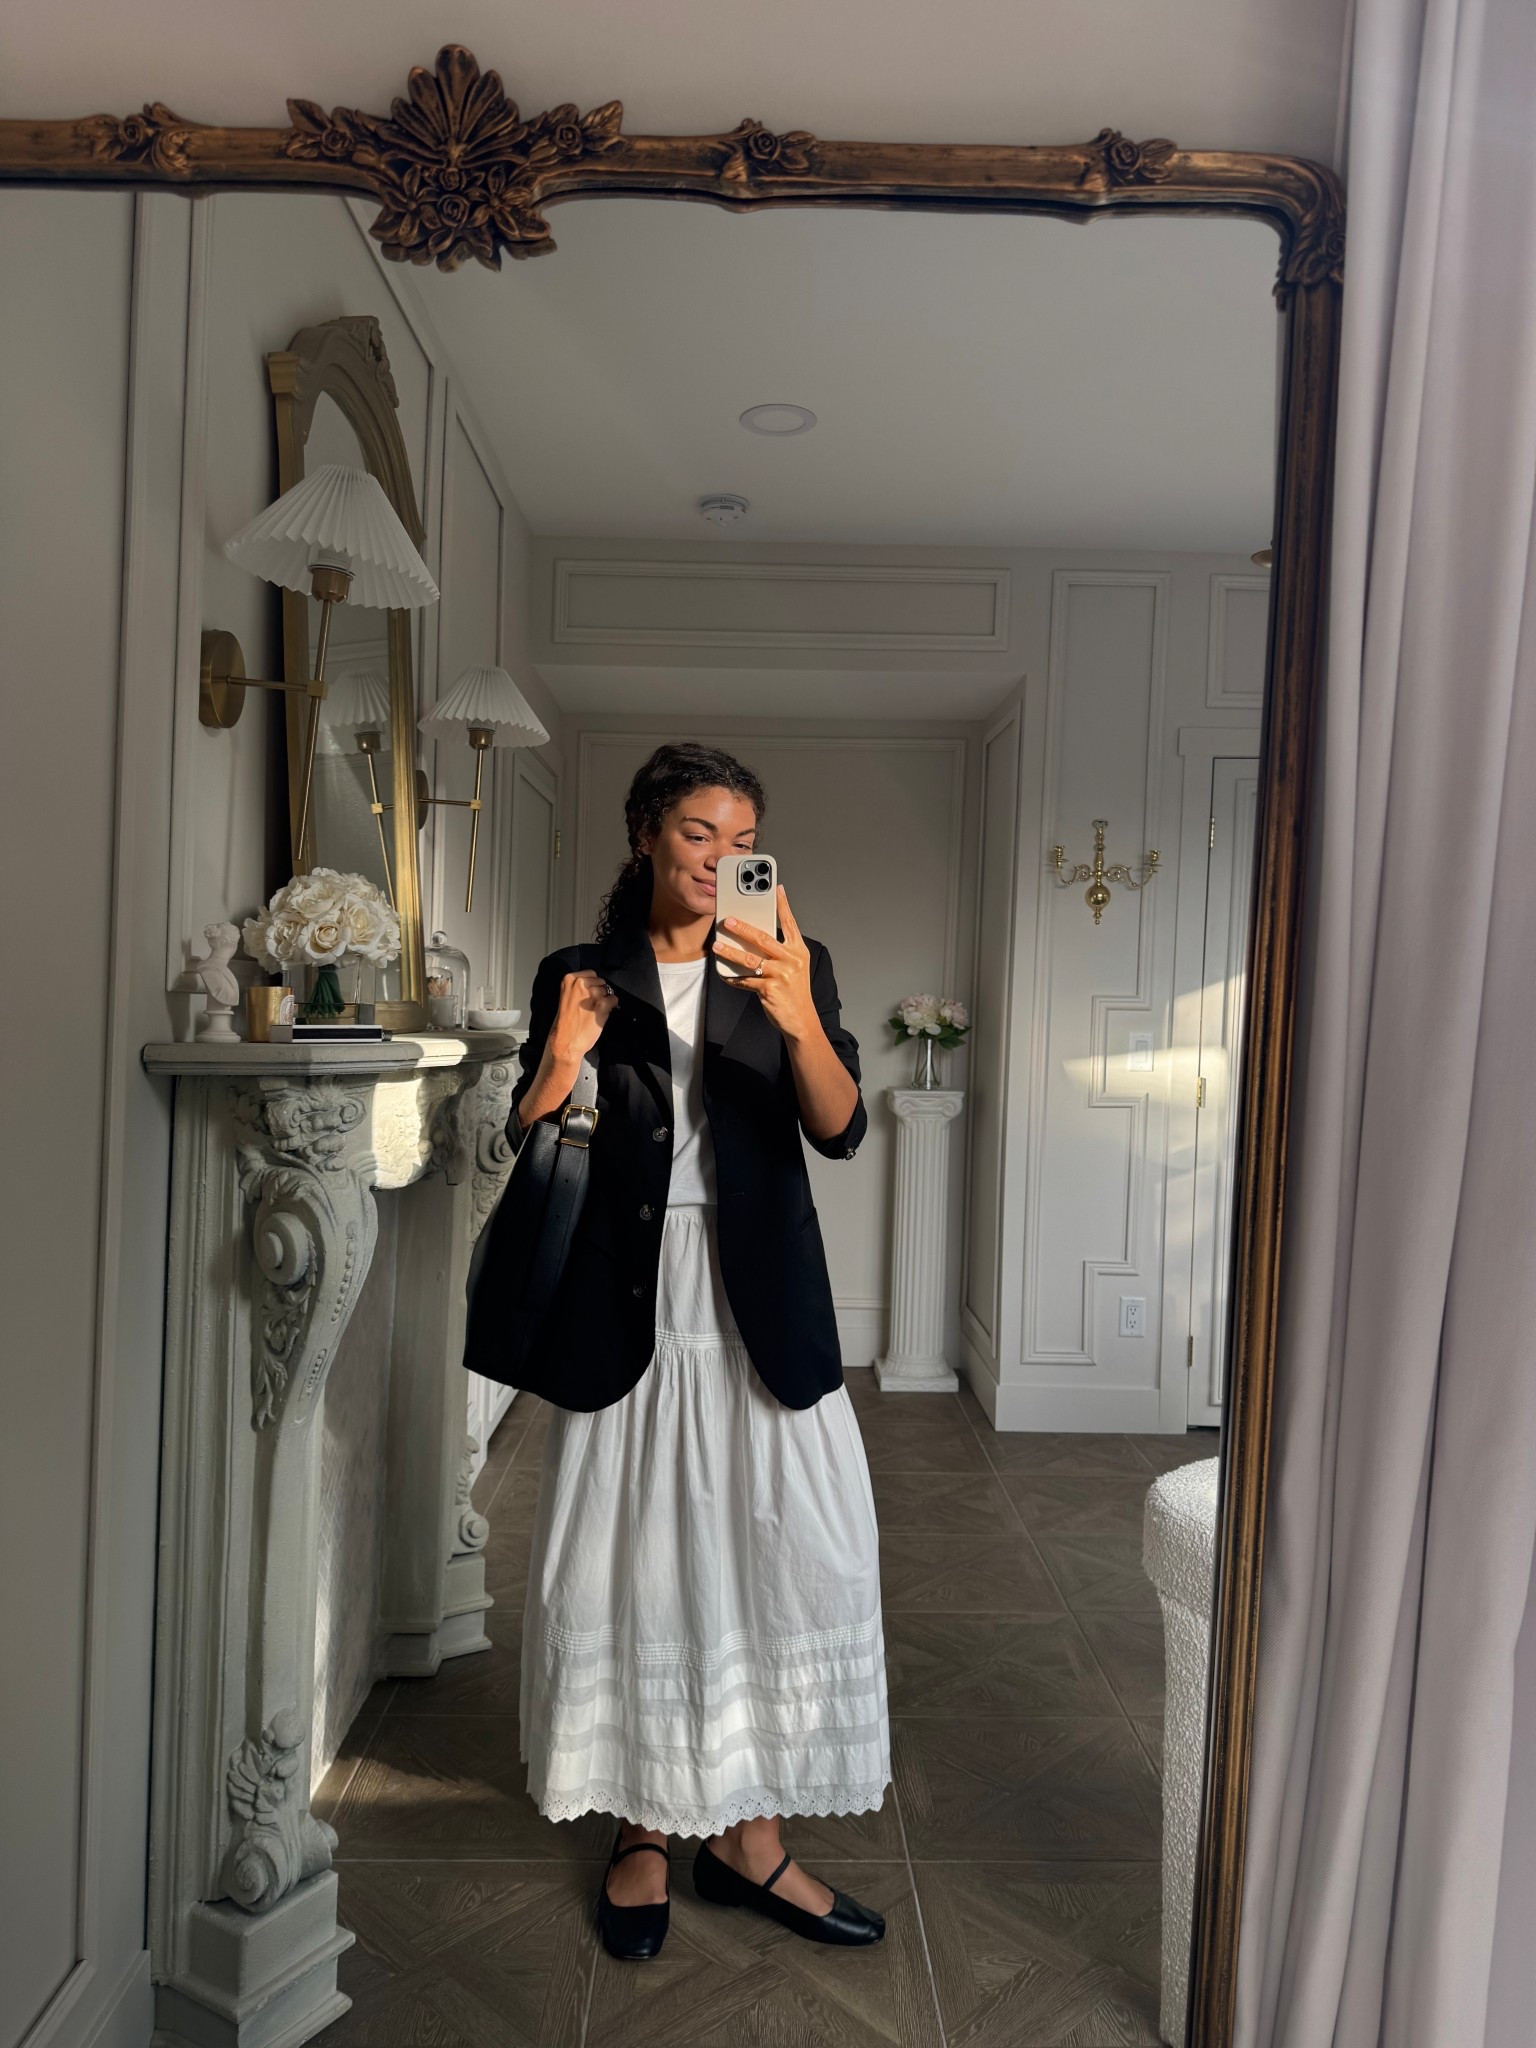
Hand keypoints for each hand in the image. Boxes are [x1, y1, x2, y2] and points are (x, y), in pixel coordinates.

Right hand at [548, 969, 617, 1063]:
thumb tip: (596, 984)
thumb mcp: (566, 996)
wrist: (565, 1041)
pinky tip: (601, 1015)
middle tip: (591, 1005)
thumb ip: (578, 988)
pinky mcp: (602, 1004)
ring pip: (608, 991)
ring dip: (605, 1000)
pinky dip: (611, 1007)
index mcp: (569, 979)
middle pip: (600, 981)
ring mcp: (592, 994)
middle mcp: (581, 983)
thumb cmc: (565, 1022)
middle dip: (599, 992)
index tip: (588, 994)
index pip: (591, 973)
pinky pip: (614, 1000)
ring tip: (594, 1011)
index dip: (592, 984)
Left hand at [712, 886, 818, 1039]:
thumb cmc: (794, 990)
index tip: (775, 888)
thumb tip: (756, 935)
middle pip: (764, 939)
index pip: (790, 923)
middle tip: (728, 920)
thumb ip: (780, 950)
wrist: (801, 1018)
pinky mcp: (770, 990)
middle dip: (743, 928)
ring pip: (750, 959)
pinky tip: (724, 973)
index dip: (782, 904)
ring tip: (717, 945)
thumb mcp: (794, 966)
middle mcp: (791, 960)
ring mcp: (781, 975)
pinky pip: (745, 980)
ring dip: (731, 952)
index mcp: (798, 950)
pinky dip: (733, 977)